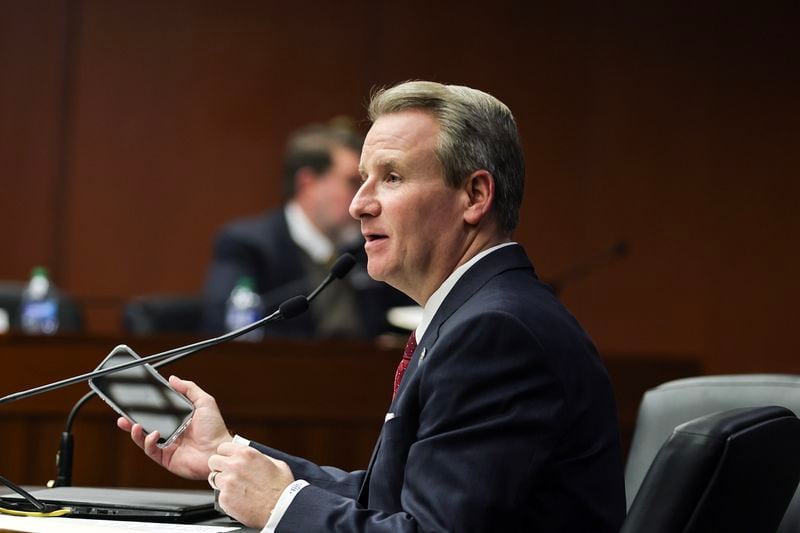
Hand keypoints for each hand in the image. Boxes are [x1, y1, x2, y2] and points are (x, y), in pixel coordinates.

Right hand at [117, 375, 231, 479]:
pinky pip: (150, 450)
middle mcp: (171, 432)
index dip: (146, 406)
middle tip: (124, 414)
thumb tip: (173, 379)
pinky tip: (152, 434)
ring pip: (144, 438)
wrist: (218, 450)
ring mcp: (167, 445)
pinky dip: (147, 442)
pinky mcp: (166, 458)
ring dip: (135, 432)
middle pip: (147, 425)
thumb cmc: (215, 429)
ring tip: (134, 424)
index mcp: (179, 419)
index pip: (158, 411)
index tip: (136, 399)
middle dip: (132, 420)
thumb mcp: (204, 402)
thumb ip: (189, 389)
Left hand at [207, 442, 294, 527]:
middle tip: (228, 473)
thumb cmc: (281, 488)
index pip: (223, 447)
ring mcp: (228, 482)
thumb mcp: (276, 463)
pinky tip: (239, 499)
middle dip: (219, 467)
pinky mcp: (224, 498)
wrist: (280, 509)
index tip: (228, 459)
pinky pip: (219, 495)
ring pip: (214, 479)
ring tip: (236, 489)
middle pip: (213, 461)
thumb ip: (260, 457)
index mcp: (247, 454)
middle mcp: (234, 465)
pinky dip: (227, 498)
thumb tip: (254, 457)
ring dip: (222, 483)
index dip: (225, 454)